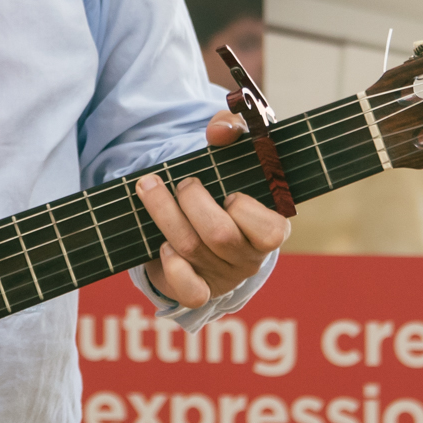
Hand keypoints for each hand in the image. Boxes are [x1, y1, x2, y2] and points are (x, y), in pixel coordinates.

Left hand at [138, 111, 289, 307]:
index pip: (270, 231)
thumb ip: (229, 131)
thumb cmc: (224, 182)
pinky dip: (172, 267)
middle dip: (192, 200)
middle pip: (219, 235)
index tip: (229, 192)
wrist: (199, 219)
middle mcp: (251, 258)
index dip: (243, 208)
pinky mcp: (200, 290)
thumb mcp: (233, 152)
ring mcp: (225, 277)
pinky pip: (189, 291)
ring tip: (150, 189)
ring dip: (164, 214)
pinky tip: (162, 245)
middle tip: (184, 183)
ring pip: (192, 250)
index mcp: (272, 229)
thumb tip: (219, 132)